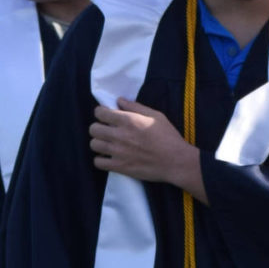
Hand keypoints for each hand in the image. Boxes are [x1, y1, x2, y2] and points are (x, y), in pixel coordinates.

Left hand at [89, 99, 203, 196]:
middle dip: (98, 127)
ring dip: (99, 143)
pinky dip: (101, 159)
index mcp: (128, 120)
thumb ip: (135, 107)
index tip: (106, 116)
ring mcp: (118, 152)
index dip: (101, 113)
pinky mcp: (119, 167)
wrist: (175, 161)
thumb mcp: (156, 116)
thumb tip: (119, 100)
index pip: (99, 113)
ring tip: (107, 144)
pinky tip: (108, 157)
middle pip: (93, 129)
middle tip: (107, 130)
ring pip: (93, 145)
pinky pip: (98, 162)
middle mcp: (119, 135)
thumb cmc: (168, 137)